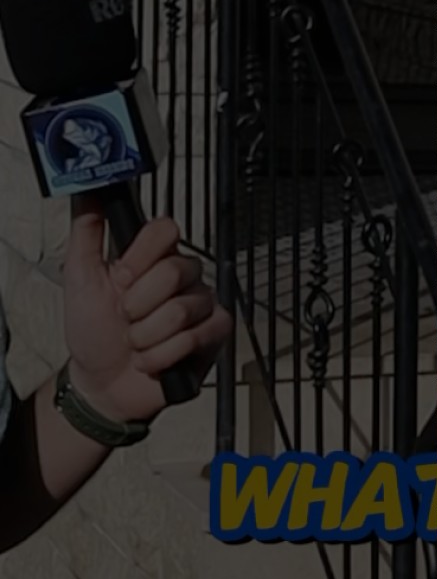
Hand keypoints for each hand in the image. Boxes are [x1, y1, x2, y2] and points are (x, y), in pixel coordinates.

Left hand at [61, 196, 232, 422]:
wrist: (103, 383)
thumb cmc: (93, 334)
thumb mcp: (79, 279)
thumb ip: (85, 233)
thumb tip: (89, 195)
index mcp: (152, 258)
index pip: (166, 229)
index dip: (141, 256)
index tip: (120, 279)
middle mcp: (183, 277)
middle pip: (176, 270)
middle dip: (138, 304)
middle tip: (126, 318)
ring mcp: (203, 305)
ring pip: (180, 310)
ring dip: (147, 336)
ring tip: (138, 343)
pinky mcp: (216, 333)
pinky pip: (195, 337)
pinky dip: (163, 354)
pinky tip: (155, 358)